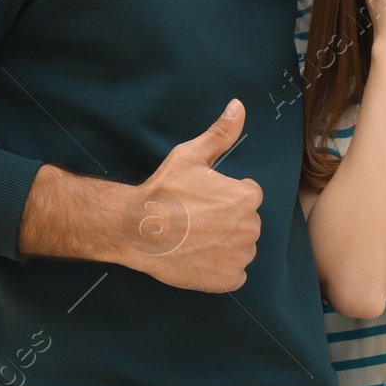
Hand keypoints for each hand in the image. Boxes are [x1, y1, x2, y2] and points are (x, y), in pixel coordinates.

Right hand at [124, 99, 261, 291]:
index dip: (225, 197)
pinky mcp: (228, 280)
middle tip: (196, 220)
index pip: (248, 196)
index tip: (203, 201)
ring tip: (195, 239)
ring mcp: (240, 256)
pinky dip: (219, 269)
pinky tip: (198, 258)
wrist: (135, 230)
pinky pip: (234, 274)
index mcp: (246, 198)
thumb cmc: (163, 191)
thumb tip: (239, 106)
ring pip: (241, 248)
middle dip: (228, 221)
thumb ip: (221, 133)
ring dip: (225, 245)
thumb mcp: (190, 156)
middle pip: (247, 223)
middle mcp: (250, 227)